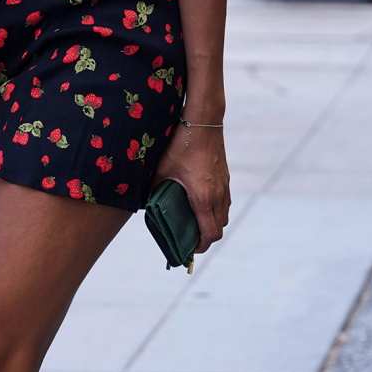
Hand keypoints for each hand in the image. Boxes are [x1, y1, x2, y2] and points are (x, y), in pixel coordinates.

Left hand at [149, 121, 230, 253]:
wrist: (204, 122)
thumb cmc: (181, 144)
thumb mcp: (162, 168)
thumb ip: (155, 189)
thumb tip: (145, 204)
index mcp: (203, 197)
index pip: (209, 234)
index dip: (200, 247)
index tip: (190, 250)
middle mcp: (218, 194)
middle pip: (219, 228)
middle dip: (205, 237)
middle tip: (189, 238)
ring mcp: (224, 186)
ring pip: (224, 215)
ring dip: (212, 223)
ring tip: (195, 222)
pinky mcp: (225, 177)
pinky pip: (225, 202)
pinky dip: (216, 209)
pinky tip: (201, 202)